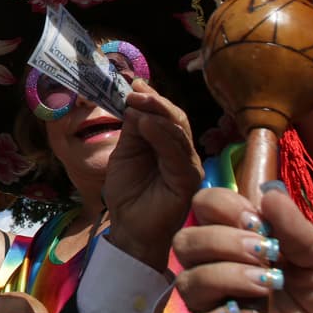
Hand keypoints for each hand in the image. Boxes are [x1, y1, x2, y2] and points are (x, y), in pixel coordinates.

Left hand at [102, 79, 202, 271]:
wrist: (129, 229)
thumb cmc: (128, 192)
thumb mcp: (124, 153)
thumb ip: (132, 130)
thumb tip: (134, 100)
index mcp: (168, 144)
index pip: (164, 115)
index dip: (150, 97)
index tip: (131, 82)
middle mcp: (182, 152)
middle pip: (175, 118)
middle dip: (154, 101)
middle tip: (133, 89)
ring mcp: (188, 166)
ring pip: (178, 131)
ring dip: (157, 113)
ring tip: (136, 101)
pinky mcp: (188, 180)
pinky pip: (176, 153)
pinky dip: (162, 136)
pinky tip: (146, 124)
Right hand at [173, 186, 312, 312]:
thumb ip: (297, 229)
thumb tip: (270, 194)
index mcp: (244, 242)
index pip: (205, 208)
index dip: (221, 206)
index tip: (257, 220)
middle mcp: (224, 271)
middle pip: (186, 242)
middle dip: (220, 240)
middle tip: (264, 253)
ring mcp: (221, 309)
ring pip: (188, 283)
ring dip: (223, 275)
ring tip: (267, 284)